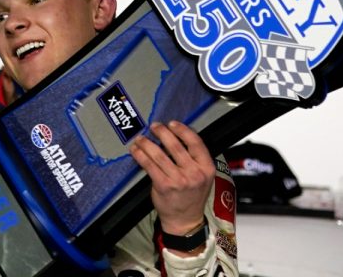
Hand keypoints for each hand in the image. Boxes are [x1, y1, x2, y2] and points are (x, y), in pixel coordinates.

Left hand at [130, 121, 214, 235]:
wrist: (185, 220)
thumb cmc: (191, 196)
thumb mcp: (202, 176)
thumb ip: (193, 159)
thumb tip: (174, 137)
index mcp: (207, 168)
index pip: (196, 142)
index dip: (182, 130)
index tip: (172, 123)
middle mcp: (194, 173)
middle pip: (176, 146)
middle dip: (162, 132)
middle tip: (154, 126)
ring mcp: (179, 180)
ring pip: (159, 155)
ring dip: (147, 143)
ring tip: (141, 138)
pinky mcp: (164, 186)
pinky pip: (149, 166)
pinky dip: (140, 155)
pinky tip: (136, 150)